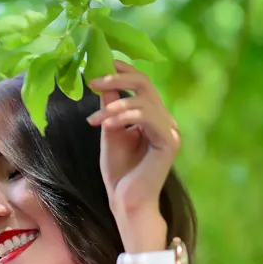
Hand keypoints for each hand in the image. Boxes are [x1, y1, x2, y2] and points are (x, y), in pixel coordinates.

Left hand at [86, 61, 180, 222]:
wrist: (126, 201)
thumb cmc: (118, 171)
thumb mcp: (109, 131)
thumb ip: (110, 107)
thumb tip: (103, 80)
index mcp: (153, 116)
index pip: (141, 83)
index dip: (123, 70)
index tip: (100, 61)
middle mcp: (165, 119)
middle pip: (145, 84)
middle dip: (116, 79)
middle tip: (91, 80)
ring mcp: (170, 130)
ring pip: (143, 100)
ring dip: (113, 105)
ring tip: (93, 120)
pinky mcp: (170, 142)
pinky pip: (147, 118)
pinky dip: (124, 117)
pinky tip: (106, 125)